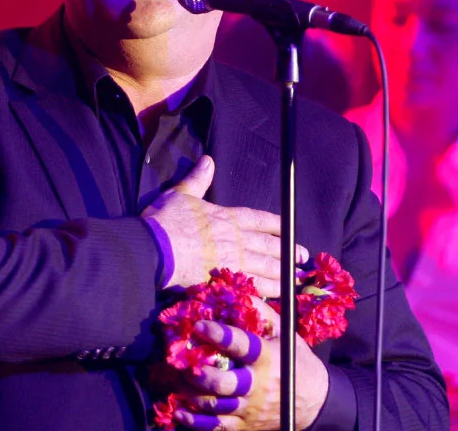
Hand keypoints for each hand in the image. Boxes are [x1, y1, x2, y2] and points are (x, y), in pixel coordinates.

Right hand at [143, 156, 308, 298]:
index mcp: (227, 218)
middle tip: (304, 255)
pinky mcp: (225, 282)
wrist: (154, 248)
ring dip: (283, 272)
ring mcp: (233, 262)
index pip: (259, 219)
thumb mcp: (180, 194)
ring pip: (266, 267)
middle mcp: (235, 239)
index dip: (277, 224)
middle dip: (288, 250)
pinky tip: (276, 296)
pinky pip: (252, 288)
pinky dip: (266, 292)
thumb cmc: (164, 221)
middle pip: (269, 245)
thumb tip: (208, 160)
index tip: (289, 228)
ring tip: (295, 277)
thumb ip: (197, 180)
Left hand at [173, 320, 328, 429]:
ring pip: (215, 406)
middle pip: (223, 383)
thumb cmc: (296, 362)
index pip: (241, 345)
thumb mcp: (286, 334)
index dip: (219, 335)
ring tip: (178, 381)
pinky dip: (195, 422)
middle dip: (199, 373)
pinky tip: (180, 412)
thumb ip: (263, 314)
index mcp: (268, 358)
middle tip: (183, 361)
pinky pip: (216, 427)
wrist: (315, 402)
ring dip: (192, 394)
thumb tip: (240, 292)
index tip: (199, 325)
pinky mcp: (245, 426)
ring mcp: (250, 409)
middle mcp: (258, 386)